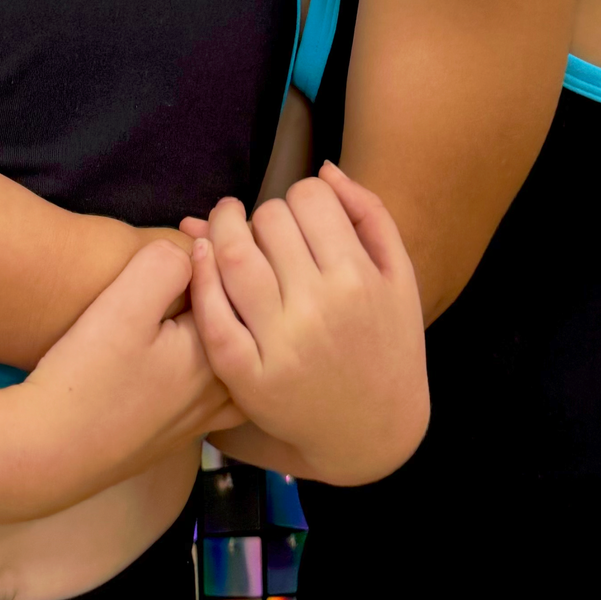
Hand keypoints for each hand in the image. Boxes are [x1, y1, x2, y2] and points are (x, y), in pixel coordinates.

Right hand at [17, 239, 242, 504]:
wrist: (47, 454)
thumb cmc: (85, 376)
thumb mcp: (122, 303)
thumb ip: (166, 263)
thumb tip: (193, 250)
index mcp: (216, 351)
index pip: (232, 286)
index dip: (211, 250)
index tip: (186, 228)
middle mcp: (219, 391)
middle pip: (239, 327)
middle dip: (221, 289)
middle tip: (189, 257)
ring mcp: (198, 420)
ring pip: (234, 367)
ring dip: (224, 335)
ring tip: (199, 311)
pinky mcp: (173, 439)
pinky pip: (214, 399)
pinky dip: (211, 374)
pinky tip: (185, 364)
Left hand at [185, 162, 428, 485]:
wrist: (374, 430)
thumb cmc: (388, 344)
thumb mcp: (400, 277)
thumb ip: (369, 215)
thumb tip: (323, 169)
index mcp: (360, 276)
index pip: (309, 197)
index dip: (302, 197)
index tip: (302, 217)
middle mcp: (320, 307)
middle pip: (269, 219)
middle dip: (263, 214)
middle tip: (265, 228)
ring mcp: (281, 343)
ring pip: (233, 255)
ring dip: (221, 228)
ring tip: (224, 226)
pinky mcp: (249, 376)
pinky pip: (212, 313)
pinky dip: (200, 276)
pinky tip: (202, 259)